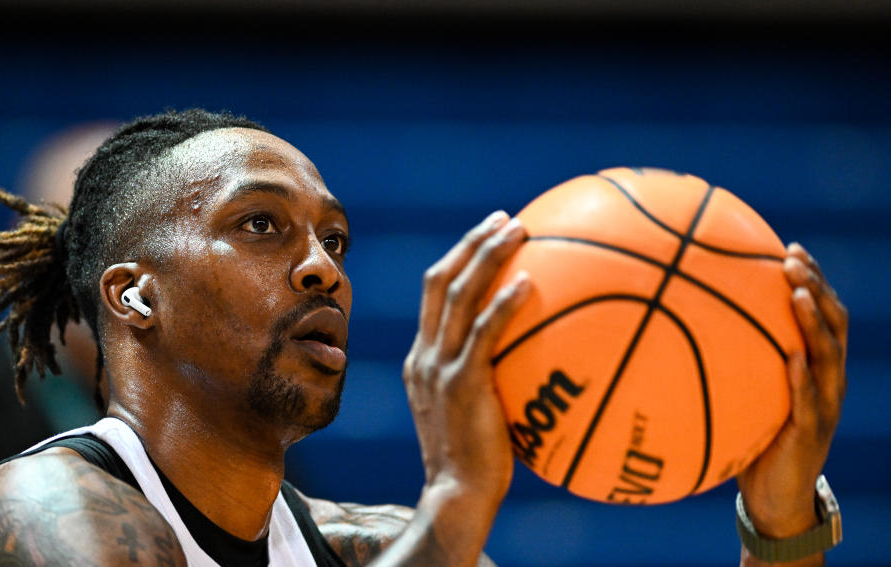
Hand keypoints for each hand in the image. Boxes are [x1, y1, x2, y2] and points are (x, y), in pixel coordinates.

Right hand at [403, 210, 530, 504]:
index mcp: (423, 358)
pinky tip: (530, 283)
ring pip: (456, 294)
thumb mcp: (477, 414)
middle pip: (439, 281)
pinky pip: (482, 333)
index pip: (435, 294)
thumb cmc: (478, 462)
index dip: (461, 258)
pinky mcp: (459, 383)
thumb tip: (537, 360)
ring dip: (486, 255)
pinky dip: (503, 303)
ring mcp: (438, 367)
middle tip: (506, 218)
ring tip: (519, 229)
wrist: (456, 495)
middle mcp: (424, 354)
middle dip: (471, 243)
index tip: (491, 235)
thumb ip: (491, 381)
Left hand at [737, 242, 847, 538]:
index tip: (791, 248)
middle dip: (816, 287)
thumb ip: (729, 362)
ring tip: (798, 292)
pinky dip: (802, 378)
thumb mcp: (744, 394)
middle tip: (793, 258)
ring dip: (814, 322)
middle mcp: (826, 380)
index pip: (821, 314)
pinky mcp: (811, 434)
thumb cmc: (754, 438)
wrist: (774, 496)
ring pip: (828, 356)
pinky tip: (793, 356)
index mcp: (814, 366)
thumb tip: (680, 326)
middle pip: (832, 324)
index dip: (812, 279)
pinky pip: (809, 401)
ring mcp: (824, 406)